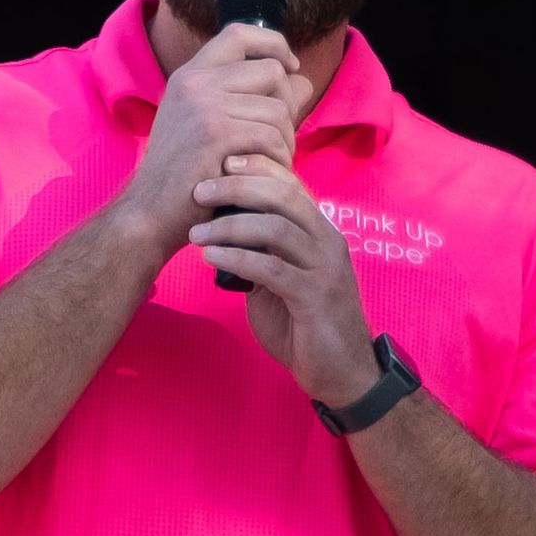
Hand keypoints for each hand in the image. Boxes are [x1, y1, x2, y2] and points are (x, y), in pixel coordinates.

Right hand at [122, 22, 299, 258]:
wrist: (148, 215)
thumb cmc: (184, 177)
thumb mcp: (205, 125)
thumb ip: (246, 98)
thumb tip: (302, 79)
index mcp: (189, 76)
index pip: (240, 34)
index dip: (274, 44)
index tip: (290, 68)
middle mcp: (194, 83)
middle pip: (271, 71)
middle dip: (288, 106)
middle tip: (279, 139)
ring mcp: (204, 105)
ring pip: (277, 108)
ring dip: (285, 141)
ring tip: (271, 164)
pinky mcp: (216, 135)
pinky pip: (271, 136)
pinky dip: (278, 160)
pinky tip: (264, 175)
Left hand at [187, 159, 378, 403]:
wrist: (341, 373)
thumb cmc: (305, 326)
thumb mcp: (279, 282)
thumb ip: (262, 254)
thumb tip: (224, 234)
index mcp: (320, 233)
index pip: (291, 186)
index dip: (257, 169)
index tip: (222, 162)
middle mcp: (327, 242)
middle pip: (283, 197)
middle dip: (238, 188)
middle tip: (199, 190)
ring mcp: (324, 268)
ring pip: (277, 229)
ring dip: (230, 226)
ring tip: (195, 234)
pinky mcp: (315, 297)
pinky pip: (272, 268)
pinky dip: (238, 258)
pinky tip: (211, 257)